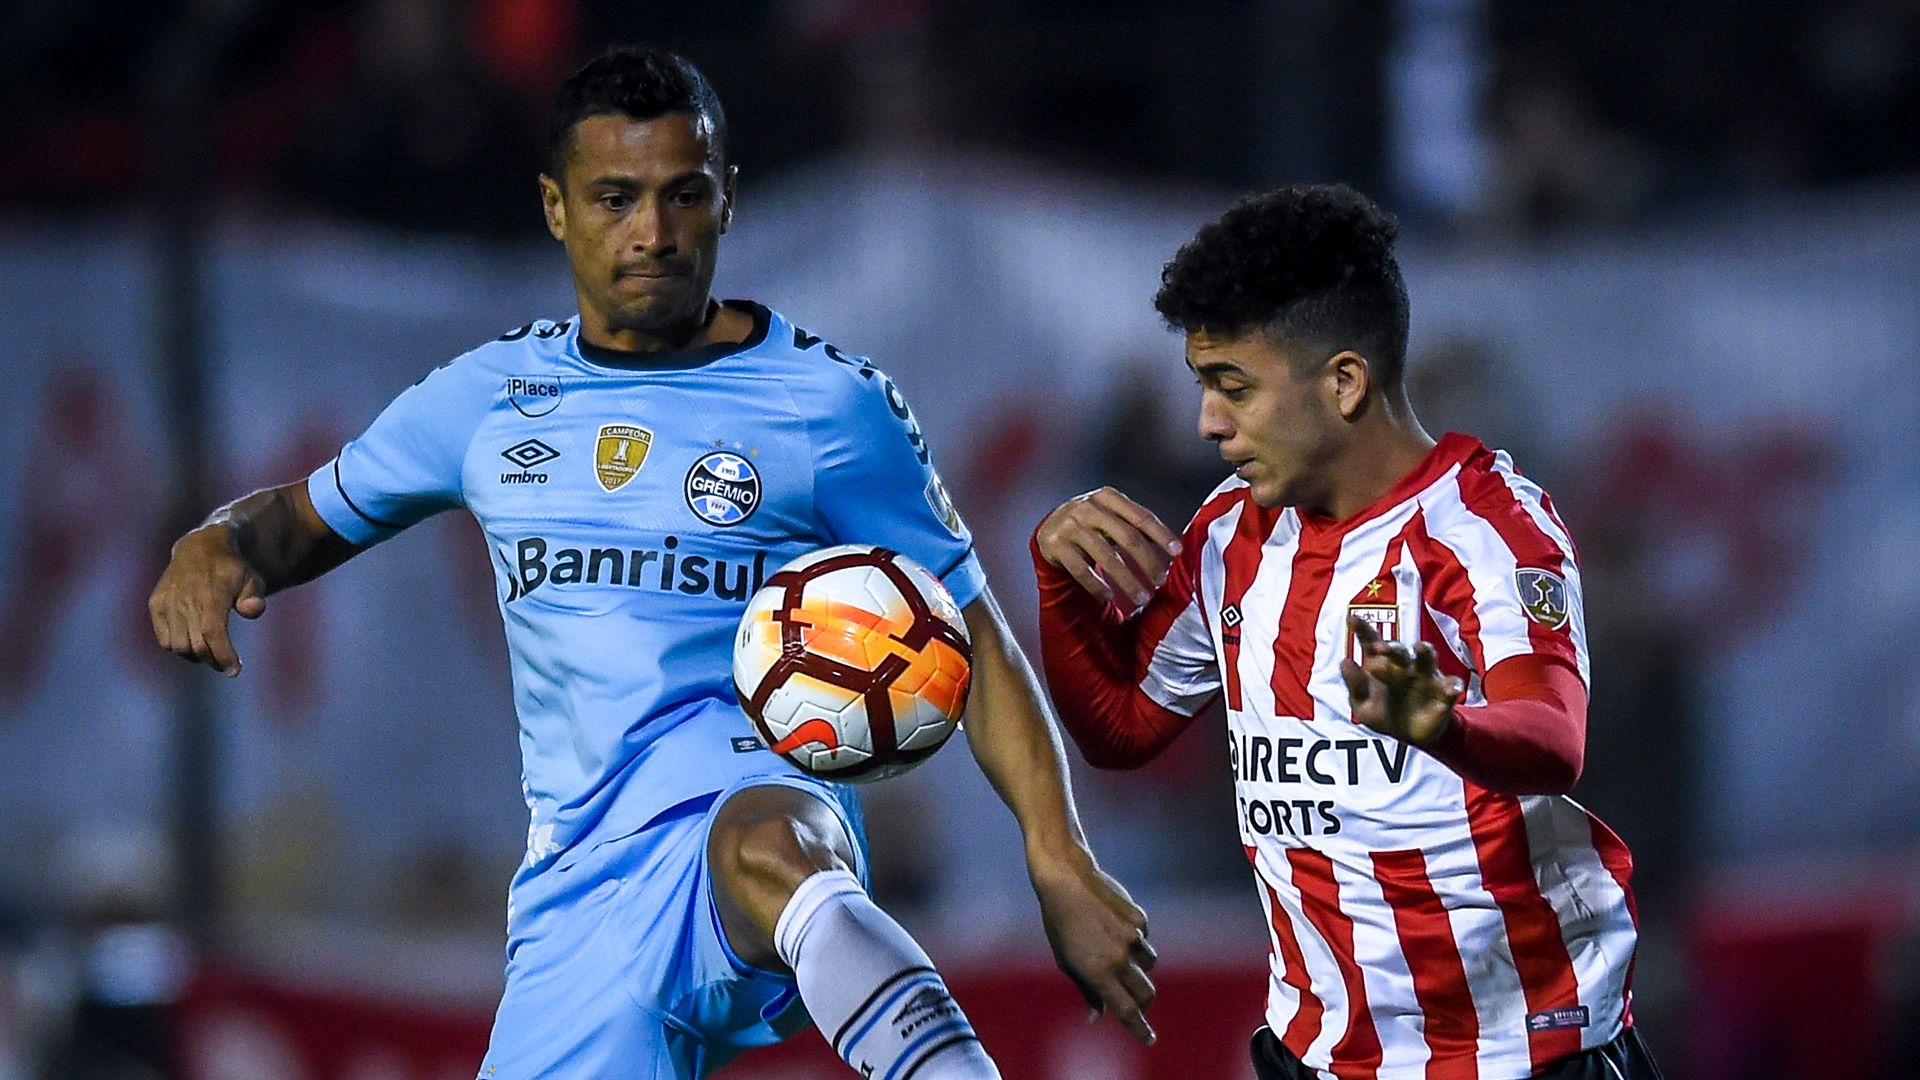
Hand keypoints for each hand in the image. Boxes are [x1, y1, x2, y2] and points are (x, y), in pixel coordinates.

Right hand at [148, 525, 267, 675]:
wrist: (199, 548)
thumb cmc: (232, 569)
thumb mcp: (252, 578)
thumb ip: (254, 597)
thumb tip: (252, 612)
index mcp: (210, 594)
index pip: (212, 633)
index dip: (223, 656)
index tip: (234, 671)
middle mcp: (185, 599)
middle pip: (196, 645)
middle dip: (213, 660)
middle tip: (226, 665)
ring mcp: (167, 602)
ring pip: (177, 646)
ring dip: (195, 656)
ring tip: (211, 653)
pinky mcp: (156, 604)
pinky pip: (164, 639)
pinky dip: (178, 647)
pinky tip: (193, 642)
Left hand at [1029, 846, 1156, 1044]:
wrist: (1067, 881)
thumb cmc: (1060, 924)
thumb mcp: (1066, 962)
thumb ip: (1087, 990)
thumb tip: (1096, 1016)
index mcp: (1098, 973)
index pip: (1126, 1010)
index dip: (1139, 1029)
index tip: (1149, 1040)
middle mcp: (1119, 958)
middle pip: (1145, 994)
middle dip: (1143, 1004)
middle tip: (1136, 1004)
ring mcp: (1132, 938)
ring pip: (1149, 965)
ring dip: (1139, 968)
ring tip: (1115, 951)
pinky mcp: (1140, 919)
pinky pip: (1145, 939)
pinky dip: (1135, 941)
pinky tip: (1114, 925)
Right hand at [1036, 487, 1180, 609]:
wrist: (1050, 526)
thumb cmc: (1093, 523)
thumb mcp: (1111, 515)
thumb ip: (1136, 525)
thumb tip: (1173, 549)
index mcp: (1108, 497)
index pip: (1141, 517)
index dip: (1161, 535)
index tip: (1177, 552)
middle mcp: (1088, 507)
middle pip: (1127, 537)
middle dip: (1147, 562)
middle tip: (1161, 581)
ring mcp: (1070, 526)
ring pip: (1106, 557)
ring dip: (1127, 580)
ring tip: (1142, 597)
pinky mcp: (1055, 545)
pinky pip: (1081, 570)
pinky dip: (1097, 585)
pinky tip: (1110, 597)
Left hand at [1340, 615, 1463, 745]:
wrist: (1409, 737)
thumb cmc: (1383, 713)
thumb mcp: (1363, 706)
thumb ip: (1355, 685)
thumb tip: (1345, 662)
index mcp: (1382, 664)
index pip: (1372, 643)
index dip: (1363, 630)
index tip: (1352, 619)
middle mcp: (1404, 665)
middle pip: (1399, 651)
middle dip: (1392, 648)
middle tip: (1380, 648)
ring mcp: (1426, 677)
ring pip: (1427, 659)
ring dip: (1425, 651)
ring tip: (1421, 647)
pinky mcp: (1444, 694)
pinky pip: (1451, 686)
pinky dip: (1452, 687)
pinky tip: (1451, 689)